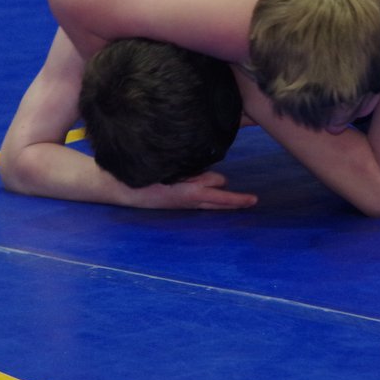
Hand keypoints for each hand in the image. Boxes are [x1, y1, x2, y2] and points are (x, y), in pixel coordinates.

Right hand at [128, 171, 257, 209]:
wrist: (125, 191)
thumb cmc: (150, 180)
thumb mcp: (177, 176)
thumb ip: (201, 179)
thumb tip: (222, 182)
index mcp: (192, 195)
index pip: (222, 198)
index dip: (238, 199)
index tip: (254, 200)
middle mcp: (192, 202)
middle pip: (220, 203)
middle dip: (236, 201)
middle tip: (252, 200)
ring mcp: (186, 204)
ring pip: (211, 200)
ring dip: (218, 193)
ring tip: (213, 185)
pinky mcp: (180, 202)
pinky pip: (200, 198)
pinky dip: (208, 193)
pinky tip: (206, 186)